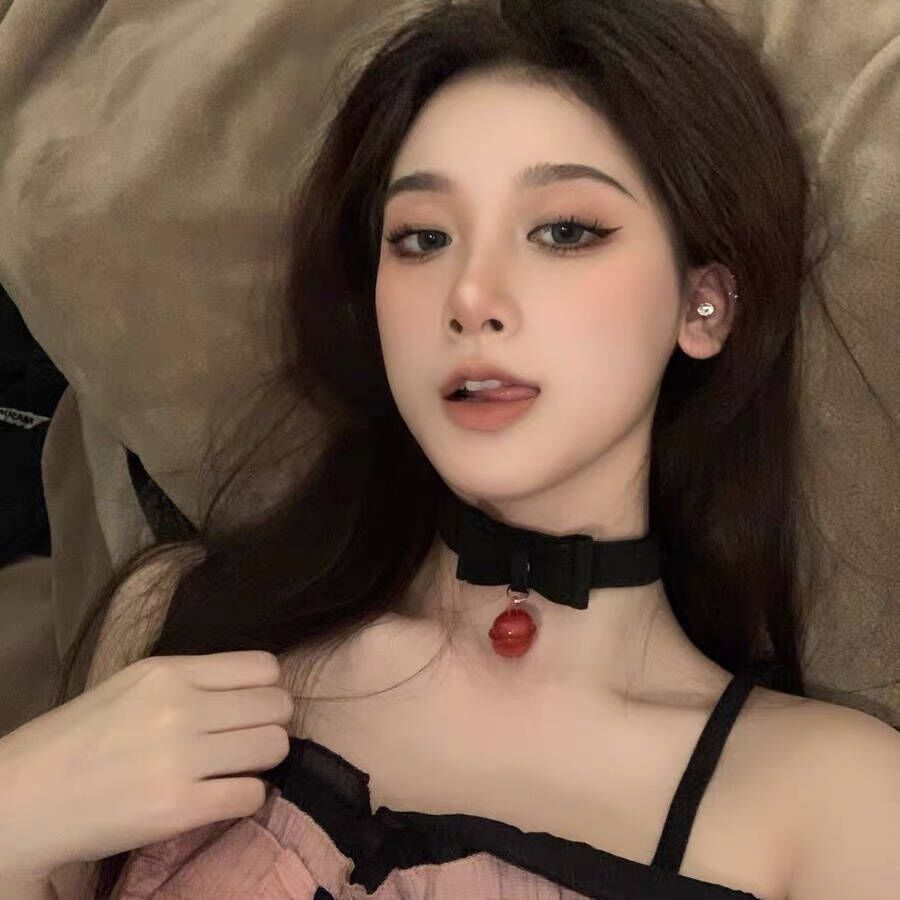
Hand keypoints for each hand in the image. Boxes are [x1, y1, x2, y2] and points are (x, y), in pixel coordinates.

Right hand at [0, 651, 292, 880]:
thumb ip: (192, 681)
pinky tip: (222, 796)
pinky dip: (246, 797)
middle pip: (277, 707)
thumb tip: (257, 687)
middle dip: (271, 723)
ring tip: (237, 767)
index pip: (263, 667)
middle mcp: (179, 708)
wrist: (25, 799)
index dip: (268, 688)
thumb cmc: (81, 738)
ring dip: (262, 760)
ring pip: (273, 747)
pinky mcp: (179, 807)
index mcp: (168, 672)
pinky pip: (252, 795)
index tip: (254, 705)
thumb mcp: (135, 686)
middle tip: (248, 740)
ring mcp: (181, 758)